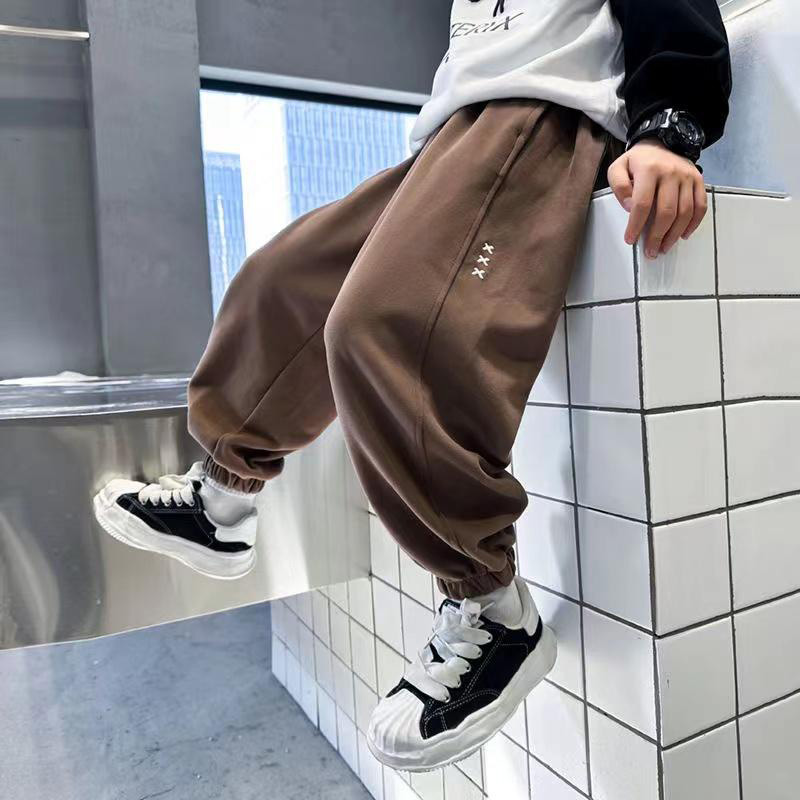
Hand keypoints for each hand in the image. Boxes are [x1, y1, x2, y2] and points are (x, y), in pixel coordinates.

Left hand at [607, 141, 706, 258]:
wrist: (662, 141)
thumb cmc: (637, 161)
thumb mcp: (618, 168)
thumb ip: (619, 186)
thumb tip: (629, 207)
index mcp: (649, 170)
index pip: (642, 203)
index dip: (636, 225)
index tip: (630, 240)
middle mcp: (671, 173)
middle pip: (666, 211)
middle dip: (657, 235)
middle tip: (650, 251)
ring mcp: (687, 177)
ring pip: (685, 212)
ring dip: (674, 234)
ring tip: (664, 247)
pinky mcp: (698, 180)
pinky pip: (700, 205)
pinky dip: (693, 224)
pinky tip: (683, 235)